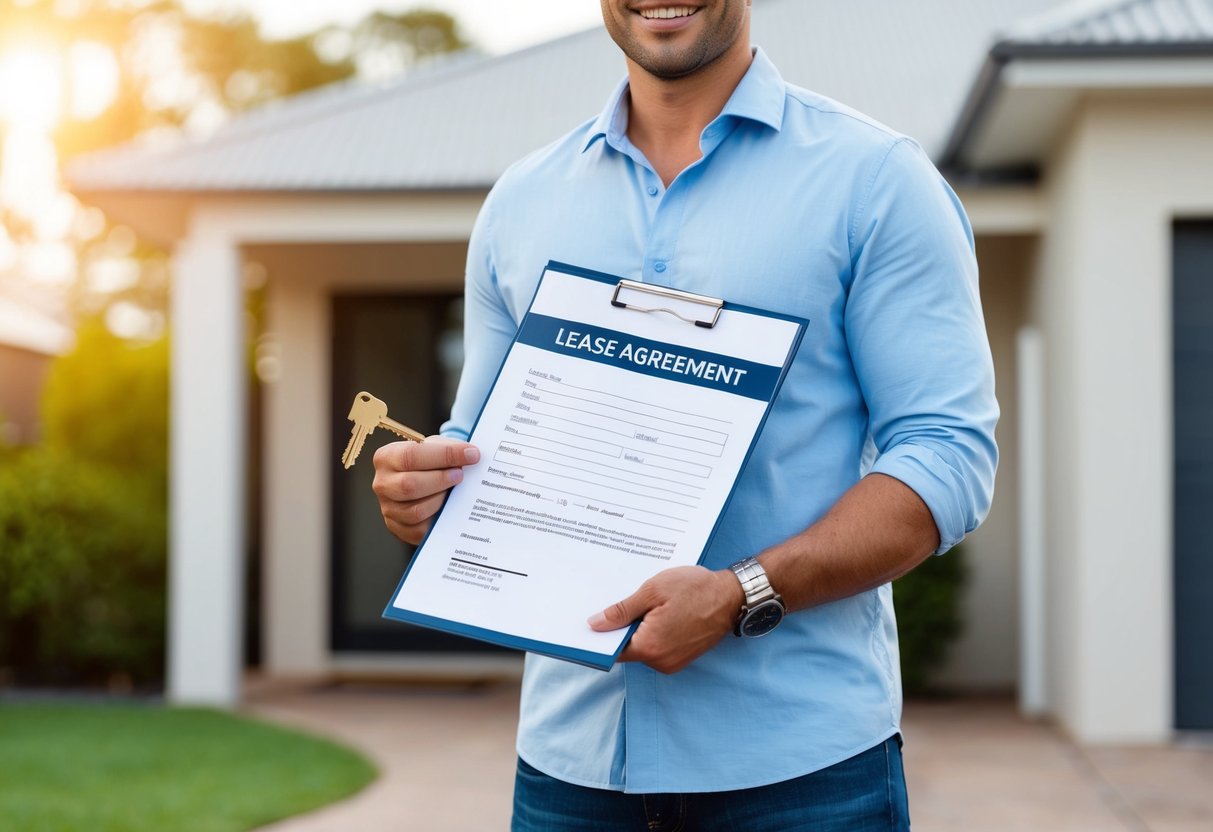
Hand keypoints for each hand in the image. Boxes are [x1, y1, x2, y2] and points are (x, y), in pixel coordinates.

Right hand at [371, 437, 479, 544]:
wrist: (420, 479)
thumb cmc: (428, 461)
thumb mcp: (435, 446)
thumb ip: (450, 448)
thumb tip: (471, 455)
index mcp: (386, 458)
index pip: (411, 456)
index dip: (444, 455)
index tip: (471, 455)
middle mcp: (382, 484)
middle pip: (409, 485)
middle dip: (441, 480)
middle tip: (460, 475)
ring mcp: (388, 508)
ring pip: (416, 511)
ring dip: (441, 501)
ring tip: (453, 492)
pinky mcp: (398, 528)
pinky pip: (420, 530)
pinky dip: (438, 519)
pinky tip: (448, 508)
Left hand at [587, 566, 742, 673]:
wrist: (732, 596)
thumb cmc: (694, 589)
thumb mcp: (652, 591)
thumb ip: (622, 611)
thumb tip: (595, 624)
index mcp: (650, 647)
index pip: (613, 649)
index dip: (601, 636)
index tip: (591, 622)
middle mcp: (660, 662)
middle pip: (628, 648)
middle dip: (622, 628)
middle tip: (620, 602)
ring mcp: (673, 662)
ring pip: (643, 648)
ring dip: (640, 629)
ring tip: (645, 605)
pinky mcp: (682, 658)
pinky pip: (658, 648)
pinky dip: (654, 633)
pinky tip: (658, 613)